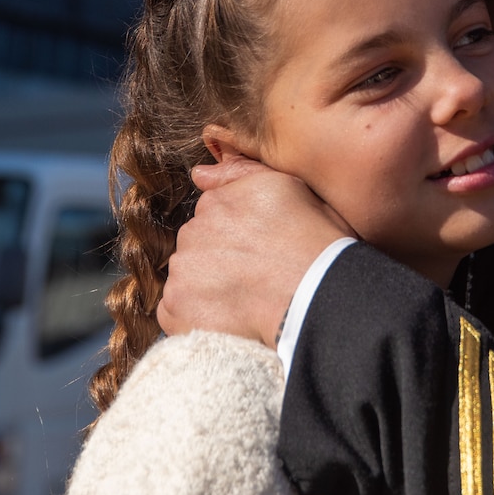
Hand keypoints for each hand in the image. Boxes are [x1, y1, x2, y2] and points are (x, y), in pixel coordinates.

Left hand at [155, 153, 354, 346]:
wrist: (317, 294)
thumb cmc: (317, 244)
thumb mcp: (292, 188)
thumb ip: (242, 173)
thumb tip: (198, 174)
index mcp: (219, 199)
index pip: (214, 215)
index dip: (237, 235)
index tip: (259, 250)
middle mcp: (194, 228)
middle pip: (198, 245)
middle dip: (219, 260)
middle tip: (254, 278)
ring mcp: (183, 268)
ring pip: (187, 277)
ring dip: (207, 288)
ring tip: (245, 302)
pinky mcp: (176, 306)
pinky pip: (177, 312)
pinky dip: (196, 318)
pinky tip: (228, 321)